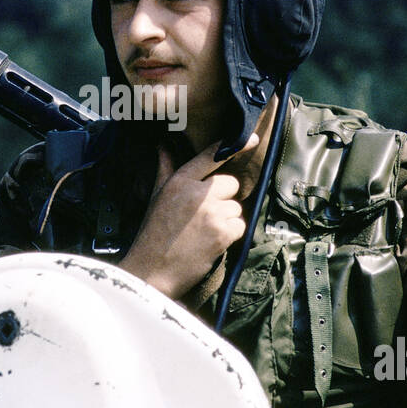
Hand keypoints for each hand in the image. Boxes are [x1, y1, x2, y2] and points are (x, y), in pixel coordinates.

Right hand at [118, 133, 259, 300]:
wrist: (153, 269)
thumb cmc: (153, 232)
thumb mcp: (156, 196)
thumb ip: (165, 169)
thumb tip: (163, 146)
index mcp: (180, 181)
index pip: (211, 156)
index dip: (235, 146)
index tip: (253, 139)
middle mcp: (197, 193)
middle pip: (230, 184)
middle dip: (223, 198)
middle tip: (205, 215)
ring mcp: (212, 213)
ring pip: (235, 207)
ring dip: (226, 219)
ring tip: (204, 231)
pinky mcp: (223, 232)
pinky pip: (239, 226)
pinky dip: (230, 235)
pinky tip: (212, 242)